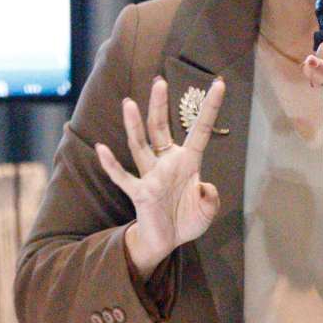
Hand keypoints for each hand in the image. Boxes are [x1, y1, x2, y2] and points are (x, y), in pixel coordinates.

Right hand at [95, 76, 225, 280]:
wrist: (167, 241)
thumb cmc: (187, 219)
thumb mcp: (208, 211)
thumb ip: (211, 198)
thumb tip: (204, 186)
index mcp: (188, 162)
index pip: (200, 130)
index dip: (210, 108)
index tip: (219, 84)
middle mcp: (167, 163)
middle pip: (161, 128)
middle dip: (159, 105)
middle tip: (159, 81)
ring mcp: (151, 176)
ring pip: (140, 145)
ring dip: (134, 125)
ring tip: (128, 103)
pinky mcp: (139, 192)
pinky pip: (122, 177)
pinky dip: (111, 164)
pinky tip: (102, 148)